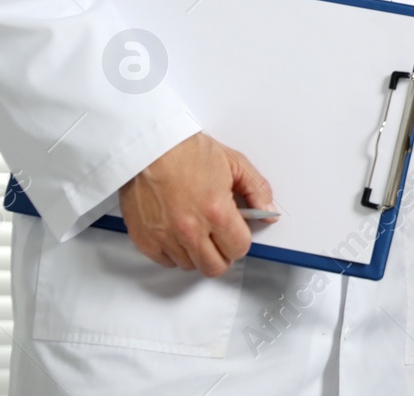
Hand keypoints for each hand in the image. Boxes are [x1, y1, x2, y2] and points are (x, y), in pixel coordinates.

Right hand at [118, 131, 276, 277]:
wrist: (148, 146)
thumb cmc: (186, 150)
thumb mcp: (233, 162)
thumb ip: (256, 189)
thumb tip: (268, 211)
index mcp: (216, 211)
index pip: (239, 248)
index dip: (241, 240)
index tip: (237, 232)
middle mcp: (190, 229)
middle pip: (215, 267)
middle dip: (223, 254)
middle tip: (220, 238)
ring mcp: (166, 237)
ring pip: (190, 265)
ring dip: (198, 253)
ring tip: (197, 229)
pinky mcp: (145, 239)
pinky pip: (166, 261)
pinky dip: (174, 252)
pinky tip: (178, 233)